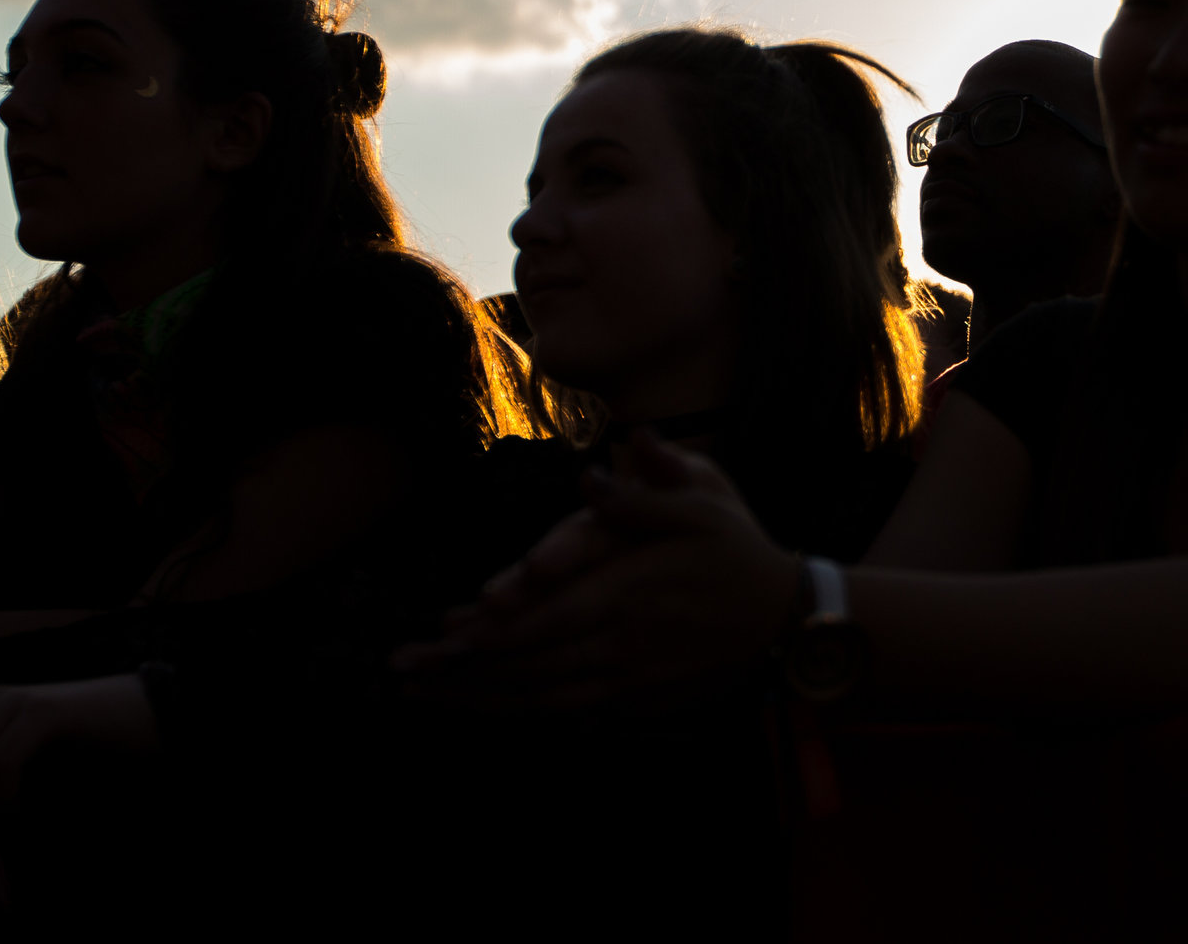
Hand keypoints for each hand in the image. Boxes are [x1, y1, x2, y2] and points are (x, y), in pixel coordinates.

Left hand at [395, 433, 799, 710]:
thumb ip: (648, 491)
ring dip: (475, 697)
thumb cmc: (736, 552)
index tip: (441, 632)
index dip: (490, 628)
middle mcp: (618, 640)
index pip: (545, 614)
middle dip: (459, 668)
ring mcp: (624, 678)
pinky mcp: (631, 701)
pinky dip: (516, 711)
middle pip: (526, 661)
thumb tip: (594, 476)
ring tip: (419, 695)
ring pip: (537, 694)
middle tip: (402, 668)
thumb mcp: (705, 503)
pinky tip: (478, 709)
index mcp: (628, 589)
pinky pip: (563, 712)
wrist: (785, 624)